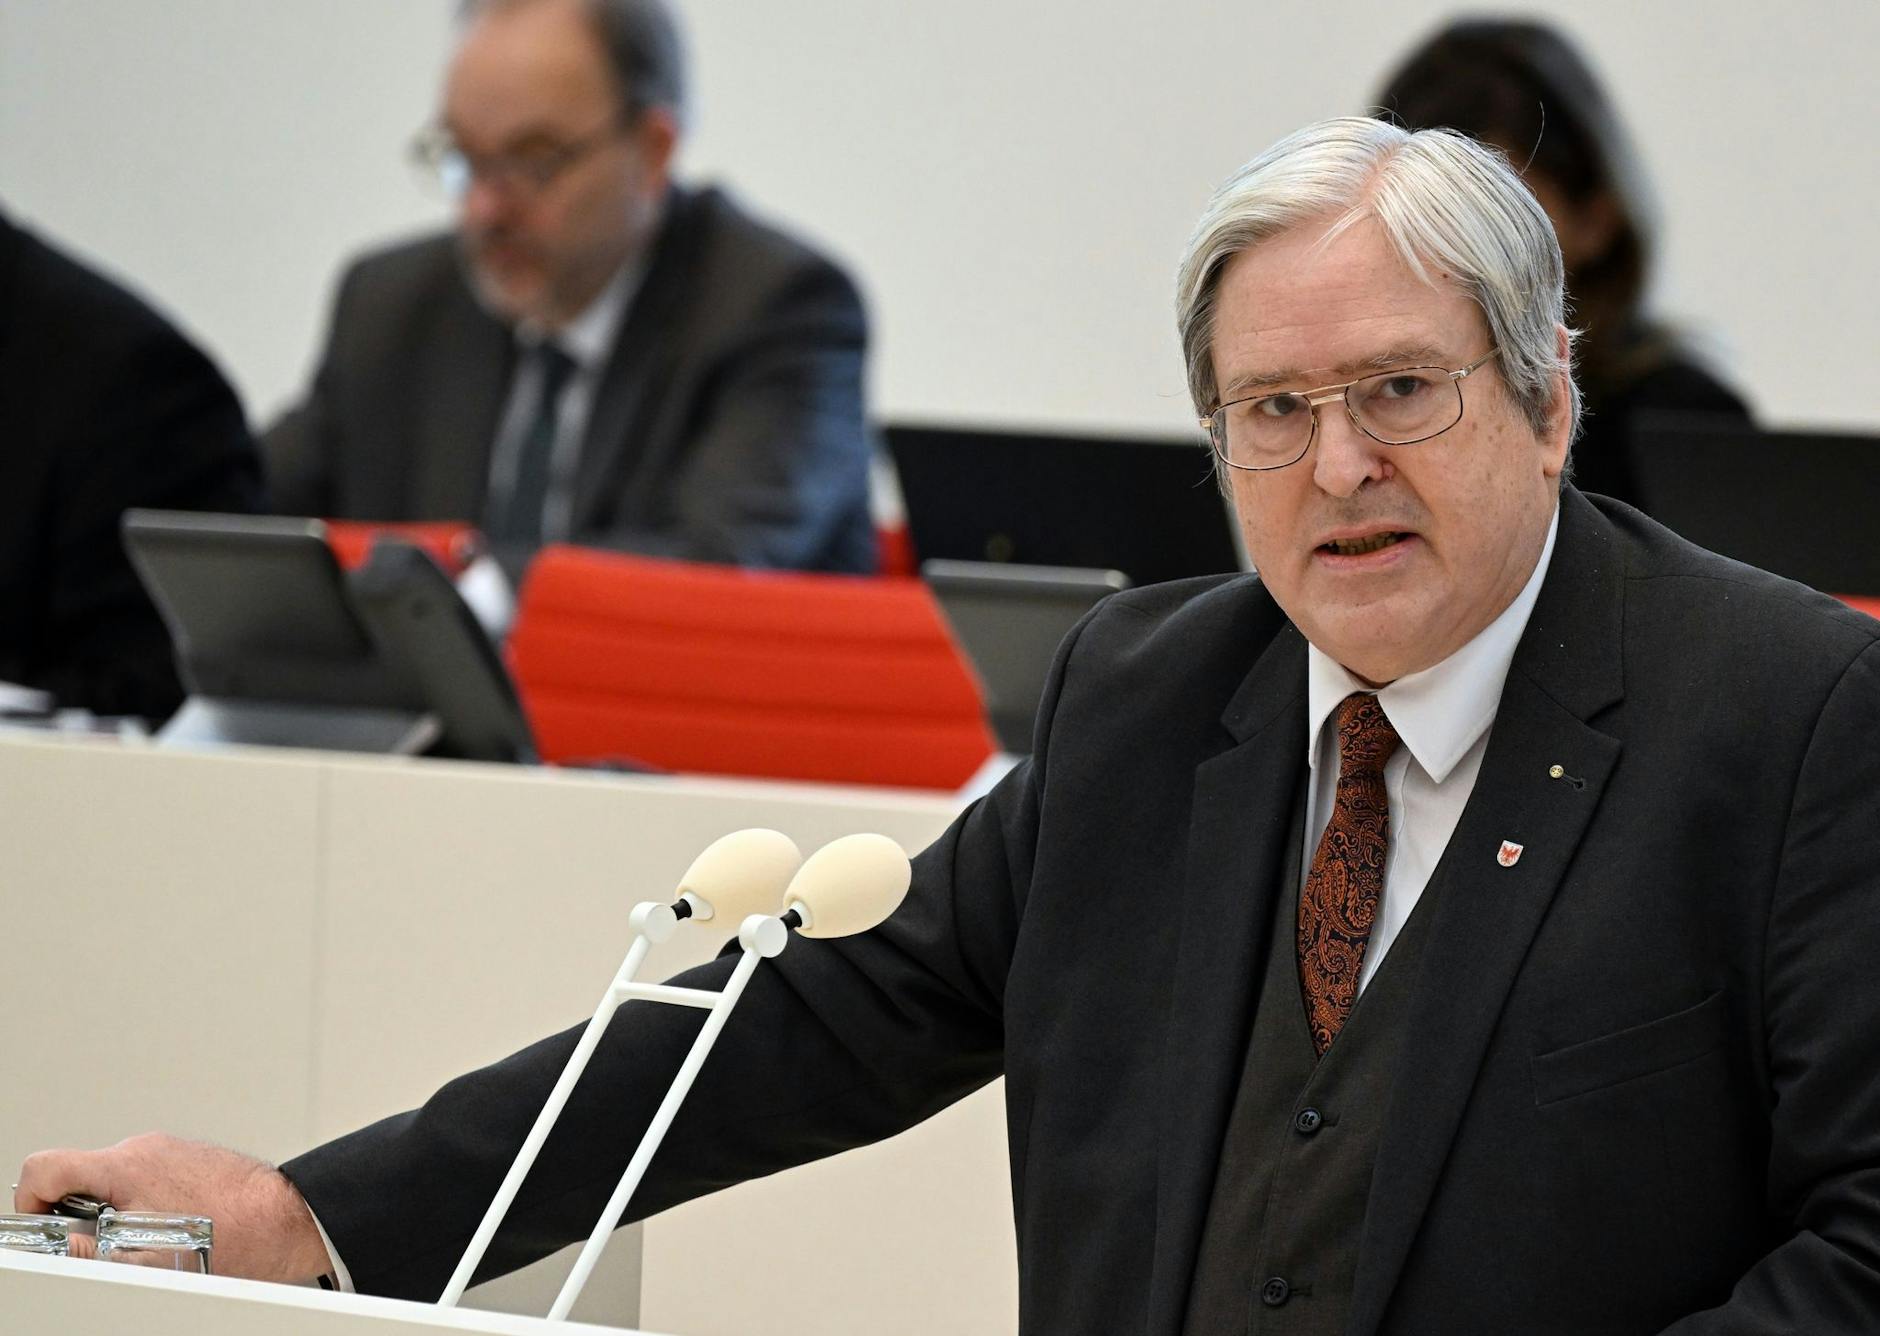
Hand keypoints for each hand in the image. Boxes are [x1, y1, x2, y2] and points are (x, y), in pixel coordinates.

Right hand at [15, 1133, 330, 1282]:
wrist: (287, 1218)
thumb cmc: (234, 1235)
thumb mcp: (146, 1259)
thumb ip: (87, 1250)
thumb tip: (58, 1246)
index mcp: (126, 1166)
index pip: (46, 1167)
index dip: (30, 1202)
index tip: (41, 1229)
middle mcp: (145, 1149)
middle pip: (79, 1176)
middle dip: (79, 1216)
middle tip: (103, 1248)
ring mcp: (168, 1151)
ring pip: (114, 1181)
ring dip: (114, 1213)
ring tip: (147, 1243)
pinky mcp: (187, 1159)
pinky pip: (145, 1180)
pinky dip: (143, 1205)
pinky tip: (171, 1230)